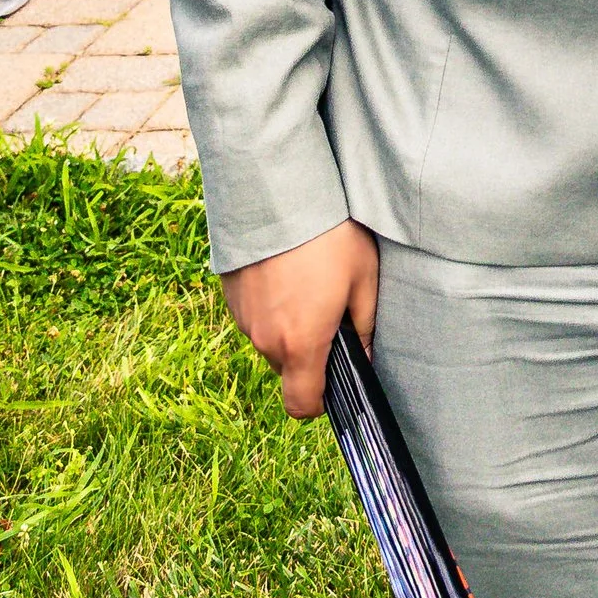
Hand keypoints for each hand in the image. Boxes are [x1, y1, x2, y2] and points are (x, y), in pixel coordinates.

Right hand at [219, 217, 380, 418]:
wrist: (276, 192)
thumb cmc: (329, 237)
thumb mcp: (364, 279)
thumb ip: (367, 326)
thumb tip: (368, 357)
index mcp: (301, 345)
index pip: (302, 405)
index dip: (319, 402)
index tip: (335, 378)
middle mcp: (265, 339)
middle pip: (288, 367)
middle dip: (308, 351)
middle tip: (328, 311)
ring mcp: (243, 318)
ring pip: (270, 339)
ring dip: (288, 324)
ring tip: (307, 281)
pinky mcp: (229, 295)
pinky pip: (253, 315)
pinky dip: (269, 304)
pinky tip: (286, 270)